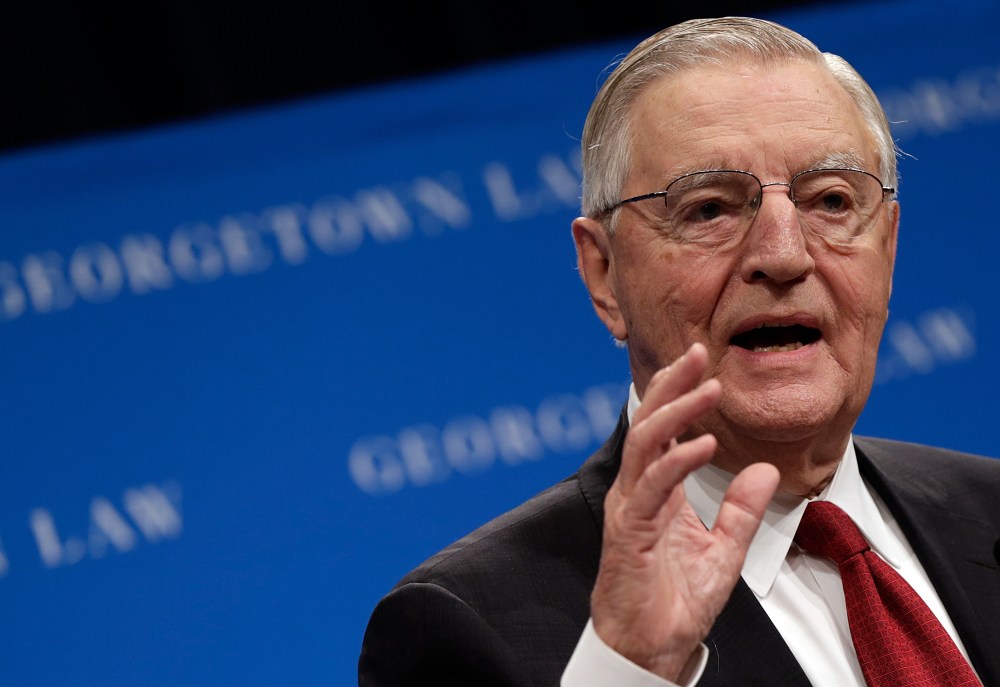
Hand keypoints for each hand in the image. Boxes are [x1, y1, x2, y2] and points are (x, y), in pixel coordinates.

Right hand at [591, 342, 779, 680]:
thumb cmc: (675, 600)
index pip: (663, 427)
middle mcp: (637, 491)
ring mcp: (630, 509)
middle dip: (672, 384)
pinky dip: (677, 461)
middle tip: (699, 352)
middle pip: (648, 422)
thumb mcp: (723, 549)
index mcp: (655, 490)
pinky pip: (652, 488)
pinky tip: (704, 442)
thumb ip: (741, 508)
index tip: (704, 359)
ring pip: (645, 444)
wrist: (651, 647)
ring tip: (709, 388)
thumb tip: (767, 469)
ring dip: (677, 412)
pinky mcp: (630, 533)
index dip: (679, 391)